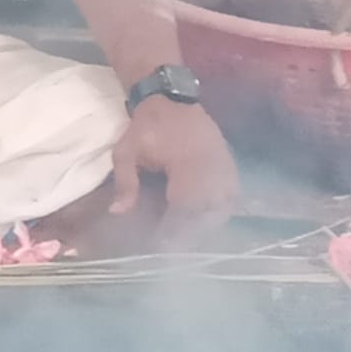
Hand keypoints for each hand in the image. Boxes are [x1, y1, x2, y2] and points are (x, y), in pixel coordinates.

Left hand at [109, 97, 237, 243]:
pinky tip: (194, 226)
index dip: (171, 234)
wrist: (174, 100)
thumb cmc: (148, 126)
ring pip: (218, 216)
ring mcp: (227, 173)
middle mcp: (213, 171)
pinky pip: (227, 207)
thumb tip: (118, 212)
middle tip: (165, 251)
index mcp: (186, 164)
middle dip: (185, 238)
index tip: (157, 249)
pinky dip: (212, 219)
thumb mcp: (126, 150)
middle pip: (204, 219)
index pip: (183, 211)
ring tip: (178, 241)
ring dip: (199, 231)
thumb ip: (125, 182)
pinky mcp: (232, 174)